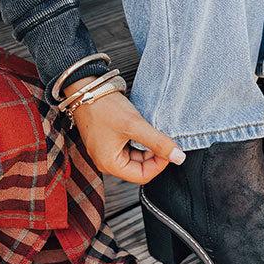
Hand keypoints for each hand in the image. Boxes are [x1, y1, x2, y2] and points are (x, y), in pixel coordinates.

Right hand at [64, 76, 185, 183]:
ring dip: (147, 147)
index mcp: (110, 164)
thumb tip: (178, 157)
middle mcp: (106, 161)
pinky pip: (129, 148)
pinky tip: (142, 129)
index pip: (143, 175)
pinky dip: (139, 141)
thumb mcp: (135, 125)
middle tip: (162, 138)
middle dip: (154, 155)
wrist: (86, 88)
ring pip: (136, 157)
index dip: (159, 164)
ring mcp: (107, 152)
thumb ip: (158, 142)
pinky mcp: (109, 142)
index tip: (169, 149)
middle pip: (140, 168)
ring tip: (150, 131)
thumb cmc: (103, 107)